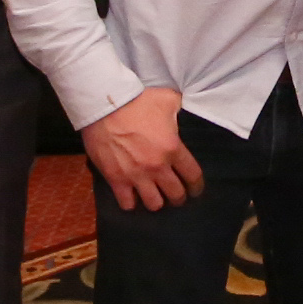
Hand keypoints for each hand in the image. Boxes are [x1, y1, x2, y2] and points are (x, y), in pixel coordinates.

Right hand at [86, 86, 202, 210]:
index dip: (196, 187)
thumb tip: (182, 109)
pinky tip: (132, 197)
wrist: (105, 104)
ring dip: (156, 201)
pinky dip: (131, 203)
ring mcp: (136, 175)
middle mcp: (157, 166)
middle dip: (178, 198)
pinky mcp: (116, 179)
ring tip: (154, 197)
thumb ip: (178, 108)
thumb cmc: (137, 100)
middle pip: (176, 195)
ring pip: (154, 204)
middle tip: (175, 196)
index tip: (195, 190)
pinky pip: (127, 203)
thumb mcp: (167, 99)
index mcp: (173, 148)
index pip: (193, 177)